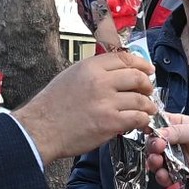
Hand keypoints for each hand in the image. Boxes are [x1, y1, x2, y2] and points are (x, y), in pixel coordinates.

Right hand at [11, 51, 155, 161]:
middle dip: (147, 85)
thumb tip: (116, 71)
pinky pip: (137, 118)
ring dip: (148, 105)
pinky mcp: (110, 123)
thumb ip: (94, 71)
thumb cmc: (52, 105)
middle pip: (137, 77)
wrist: (40, 130)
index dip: (141, 64)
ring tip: (148, 109)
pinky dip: (142, 120)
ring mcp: (106, 103)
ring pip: (141, 100)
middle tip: (149, 91)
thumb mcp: (71, 76)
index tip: (148, 70)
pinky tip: (140, 122)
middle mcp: (100, 81)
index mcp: (90, 67)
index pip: (125, 58)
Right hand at [153, 114, 188, 187]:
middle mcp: (174, 144)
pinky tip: (164, 174)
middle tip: (158, 148)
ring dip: (153, 163)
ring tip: (157, 161)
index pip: (157, 126)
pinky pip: (167, 179)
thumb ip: (178, 132)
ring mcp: (176, 160)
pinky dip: (162, 178)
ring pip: (157, 163)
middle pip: (153, 146)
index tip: (148, 132)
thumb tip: (158, 134)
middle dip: (152, 148)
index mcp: (177, 127)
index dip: (150, 130)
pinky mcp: (181, 176)